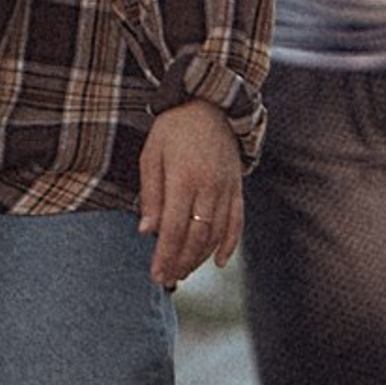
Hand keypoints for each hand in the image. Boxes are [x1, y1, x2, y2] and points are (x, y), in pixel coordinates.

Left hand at [137, 100, 243, 286]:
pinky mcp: (237, 188)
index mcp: (183, 178)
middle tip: (167, 279)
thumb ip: (151, 194)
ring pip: (216, 233)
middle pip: (196, 235)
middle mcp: (209, 186)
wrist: (211, 105)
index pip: (174, 227)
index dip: (165, 254)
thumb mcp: (152, 155)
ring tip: (184, 272)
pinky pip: (236, 221)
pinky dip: (229, 244)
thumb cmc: (174, 129)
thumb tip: (147, 231)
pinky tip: (218, 261)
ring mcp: (226, 188)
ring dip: (200, 257)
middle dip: (181, 261)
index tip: (156, 274)